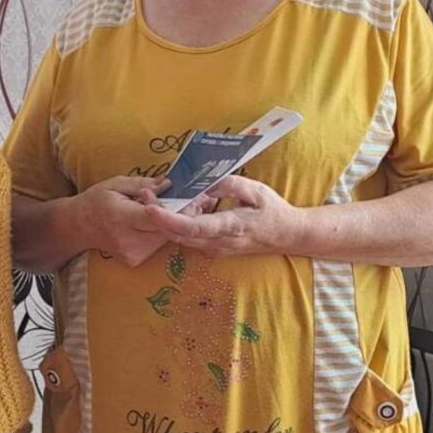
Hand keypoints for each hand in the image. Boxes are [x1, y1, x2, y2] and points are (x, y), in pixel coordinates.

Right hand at [73, 175, 171, 266]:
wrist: (80, 227)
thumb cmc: (96, 200)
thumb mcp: (115, 184)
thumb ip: (142, 183)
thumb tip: (168, 183)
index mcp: (121, 216)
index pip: (152, 218)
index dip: (169, 209)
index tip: (181, 198)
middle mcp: (127, 239)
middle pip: (165, 228)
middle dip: (175, 214)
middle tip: (174, 199)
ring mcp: (132, 253)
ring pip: (164, 237)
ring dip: (166, 223)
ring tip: (151, 210)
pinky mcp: (135, 260)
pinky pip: (157, 244)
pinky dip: (158, 232)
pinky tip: (145, 225)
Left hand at [139, 174, 301, 257]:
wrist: (288, 236)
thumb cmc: (273, 211)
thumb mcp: (256, 191)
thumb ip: (229, 185)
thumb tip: (204, 183)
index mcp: (230, 227)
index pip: (194, 227)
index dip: (170, 219)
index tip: (151, 208)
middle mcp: (218, 243)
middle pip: (179, 234)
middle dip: (158, 216)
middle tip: (144, 193)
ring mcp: (214, 248)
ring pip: (180, 237)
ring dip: (165, 218)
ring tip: (156, 194)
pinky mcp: (211, 248)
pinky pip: (187, 237)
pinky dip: (177, 221)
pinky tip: (181, 203)